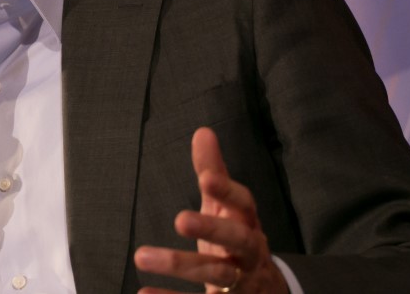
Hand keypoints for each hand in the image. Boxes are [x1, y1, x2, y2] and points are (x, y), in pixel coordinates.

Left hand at [133, 127, 287, 293]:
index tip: (206, 179)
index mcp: (248, 223)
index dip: (228, 191)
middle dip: (212, 228)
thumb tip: (203, 132)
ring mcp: (240, 283)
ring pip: (216, 275)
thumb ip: (215, 173)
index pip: (245, 203)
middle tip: (180, 219)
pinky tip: (143, 293)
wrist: (267, 292)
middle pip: (238, 240)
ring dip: (180, 264)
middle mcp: (249, 253)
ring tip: (141, 255)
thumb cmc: (238, 238)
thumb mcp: (227, 207)